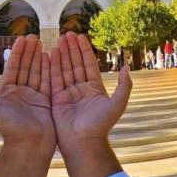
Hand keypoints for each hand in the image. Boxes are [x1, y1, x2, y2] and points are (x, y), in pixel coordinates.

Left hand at [0, 34, 53, 176]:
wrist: (29, 146)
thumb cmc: (9, 128)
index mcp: (8, 93)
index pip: (13, 67)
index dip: (17, 53)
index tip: (22, 39)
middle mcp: (21, 93)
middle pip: (26, 67)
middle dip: (29, 52)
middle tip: (34, 36)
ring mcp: (34, 97)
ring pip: (37, 72)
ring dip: (39, 57)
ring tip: (43, 43)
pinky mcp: (47, 102)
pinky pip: (48, 82)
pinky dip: (49, 69)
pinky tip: (51, 57)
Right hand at [50, 32, 132, 176]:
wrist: (84, 143)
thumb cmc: (101, 125)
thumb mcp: (117, 104)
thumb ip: (124, 86)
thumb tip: (126, 67)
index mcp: (95, 89)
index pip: (88, 64)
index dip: (84, 50)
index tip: (79, 36)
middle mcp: (81, 90)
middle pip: (75, 64)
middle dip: (71, 49)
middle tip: (66, 34)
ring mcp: (68, 94)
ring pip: (64, 70)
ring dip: (61, 55)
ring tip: (57, 41)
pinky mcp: (56, 100)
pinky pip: (53, 80)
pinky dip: (51, 67)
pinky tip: (49, 55)